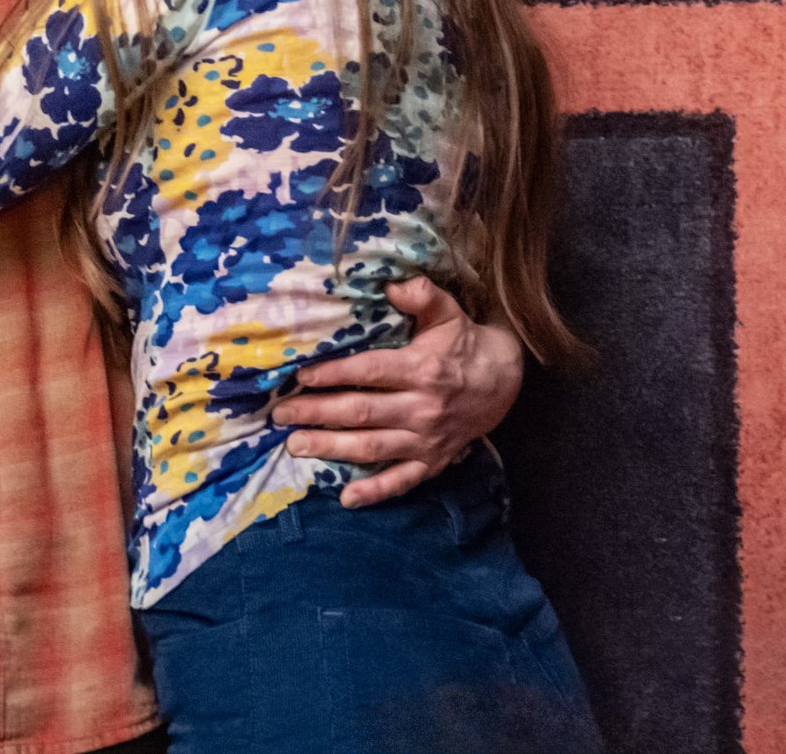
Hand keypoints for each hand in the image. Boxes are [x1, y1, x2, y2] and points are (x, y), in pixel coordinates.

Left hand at [271, 277, 524, 506]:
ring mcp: (427, 439)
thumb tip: (391, 285)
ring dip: (331, 448)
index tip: (301, 376)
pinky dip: (375, 492)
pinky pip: (402, 481)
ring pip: (372, 447)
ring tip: (295, 446)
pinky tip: (347, 499)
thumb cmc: (463, 343)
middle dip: (318, 413)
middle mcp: (423, 407)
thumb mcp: (448, 312)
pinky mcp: (433, 462)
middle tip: (282, 415)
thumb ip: (422, 295)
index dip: (334, 374)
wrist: (502, 382)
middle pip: (362, 412)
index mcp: (423, 369)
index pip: (370, 372)